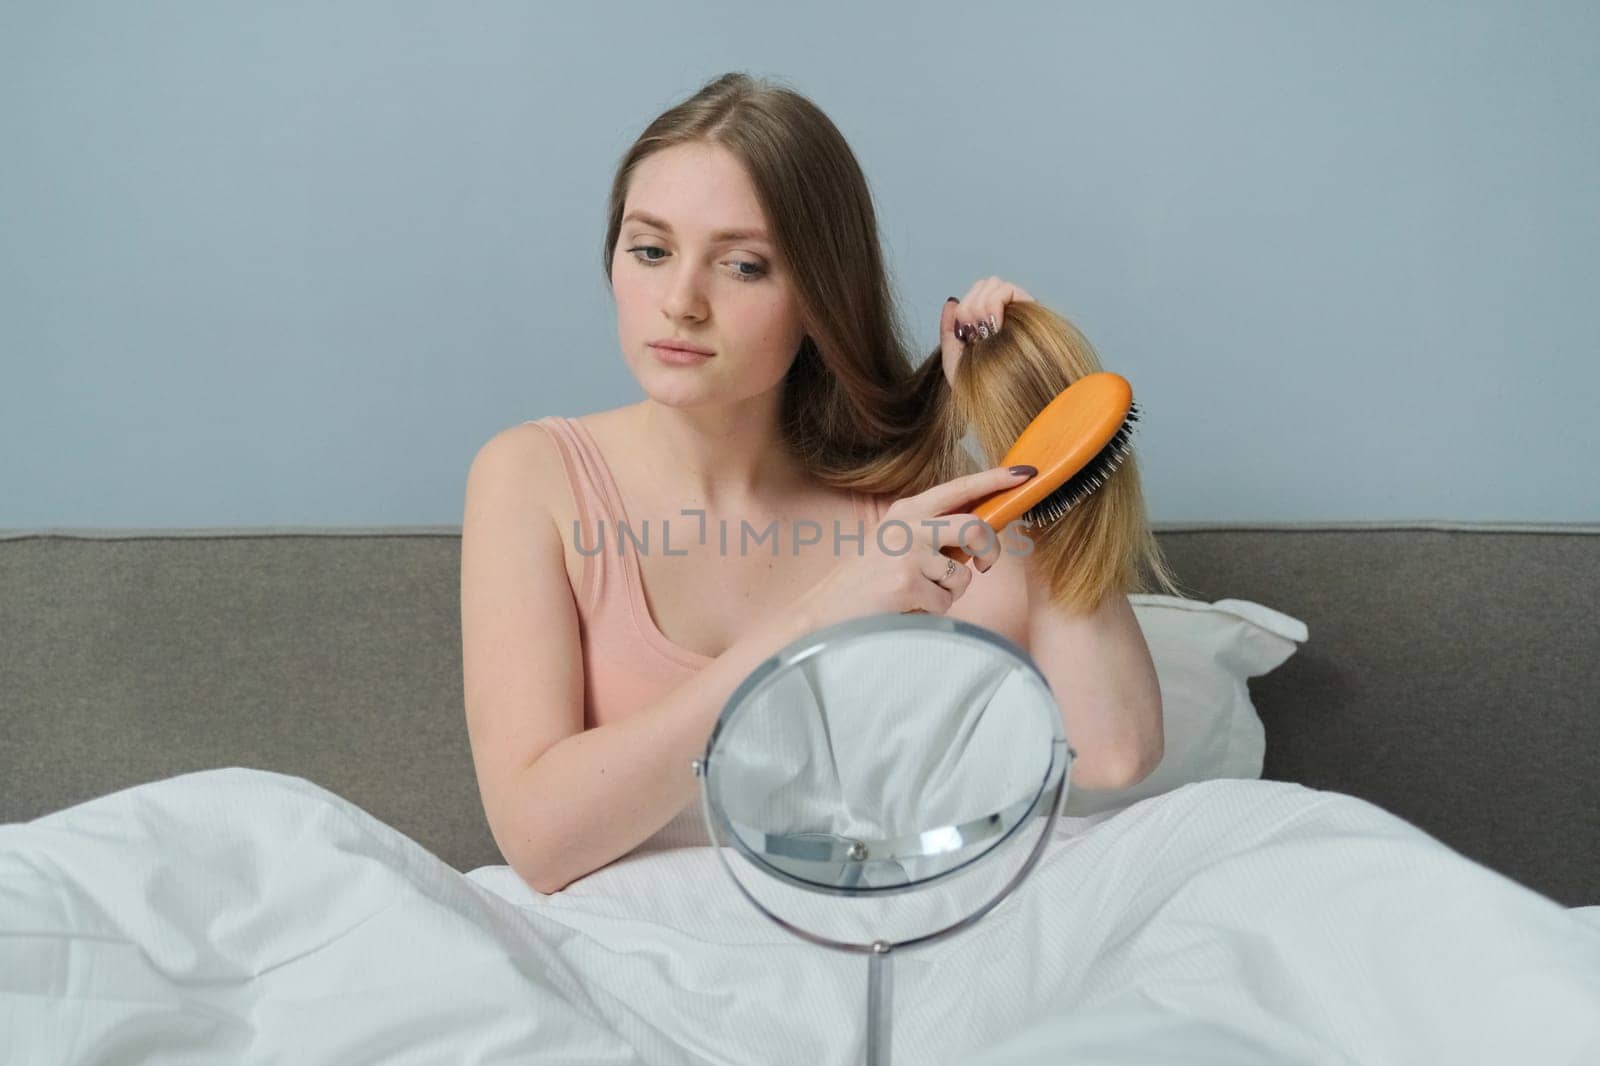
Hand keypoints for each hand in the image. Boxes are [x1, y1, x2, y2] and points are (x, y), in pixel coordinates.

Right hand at [793, 464, 1035, 628]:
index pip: (960, 489)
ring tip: (920, 596)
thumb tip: (981, 539)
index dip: (995, 481)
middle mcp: (908, 524)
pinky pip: (946, 600)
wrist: (826, 613)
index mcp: (908, 511)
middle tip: (983, 566)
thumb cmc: (868, 583)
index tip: (1025, 474)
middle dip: (989, 551)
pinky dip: (933, 611)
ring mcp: (907, 552)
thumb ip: (935, 536)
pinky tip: (907, 608)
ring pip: (963, 574)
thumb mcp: (898, 545)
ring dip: (950, 593)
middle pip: (975, 527)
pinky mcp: (907, 581)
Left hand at [940, 276, 1035, 387]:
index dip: (963, 310)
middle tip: (976, 335)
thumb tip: (952, 300)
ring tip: (986, 333)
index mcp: (989, 325)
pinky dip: (993, 303)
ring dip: (981, 306)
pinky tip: (994, 326)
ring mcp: (1019, 312)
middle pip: (982, 285)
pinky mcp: (1031, 311)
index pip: (972, 295)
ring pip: (992, 284)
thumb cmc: (979, 389)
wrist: (1006, 402)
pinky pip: (1006, 289)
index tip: (966, 335)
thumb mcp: (954, 358)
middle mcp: (1006, 315)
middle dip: (970, 307)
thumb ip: (948, 329)